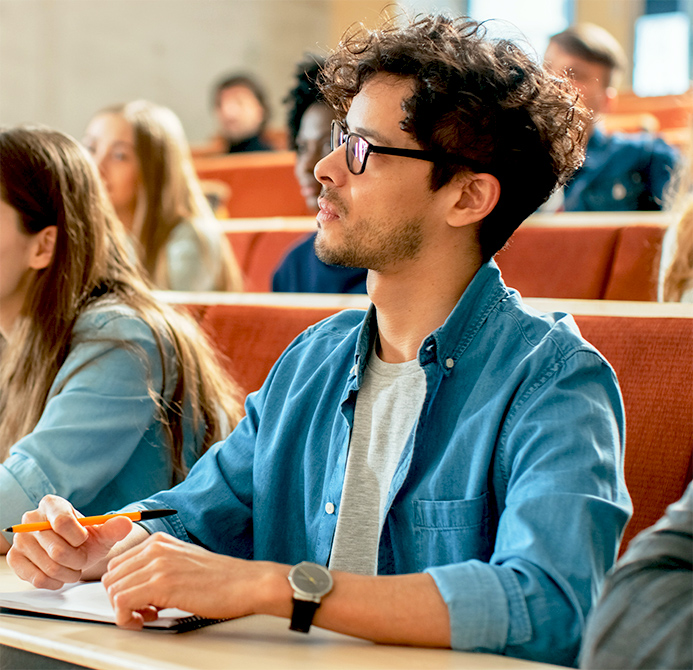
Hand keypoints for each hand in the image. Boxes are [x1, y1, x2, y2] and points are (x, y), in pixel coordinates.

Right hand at [6, 495, 133, 588]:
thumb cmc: (86, 539)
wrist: (74, 551)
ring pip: (49, 566)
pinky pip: (37, 578)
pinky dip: (55, 581)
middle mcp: (31, 519)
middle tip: (82, 558)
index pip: (62, 522)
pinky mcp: (14, 559)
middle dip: (77, 559)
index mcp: (52, 504)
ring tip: (74, 566)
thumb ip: (114, 527)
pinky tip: (61, 575)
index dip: (78, 536)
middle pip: (57, 549)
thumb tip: (126, 522)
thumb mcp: (102, 532)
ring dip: (69, 572)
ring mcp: (20, 540)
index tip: (84, 539)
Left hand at [102, 532, 290, 628]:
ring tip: (147, 615)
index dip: (123, 587)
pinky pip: (122, 604)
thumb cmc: (221, 578)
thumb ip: (159, 568)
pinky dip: (128, 619)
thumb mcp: (184, 562)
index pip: (118, 564)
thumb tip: (137, 588)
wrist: (246, 583)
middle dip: (120, 599)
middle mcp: (156, 548)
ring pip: (113, 591)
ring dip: (125, 611)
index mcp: (160, 541)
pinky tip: (147, 620)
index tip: (139, 600)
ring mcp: (158, 564)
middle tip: (142, 610)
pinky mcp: (162, 584)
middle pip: (111, 578)